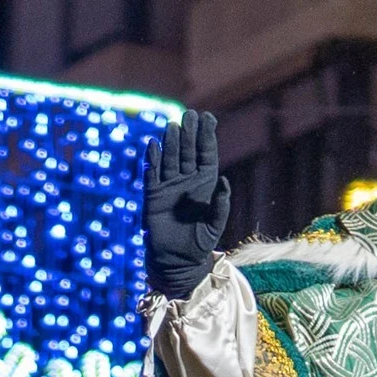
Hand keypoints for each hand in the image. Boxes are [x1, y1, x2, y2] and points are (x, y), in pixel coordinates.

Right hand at [142, 109, 232, 302]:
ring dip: (171, 142)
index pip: (206, 154)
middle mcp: (187, 181)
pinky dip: (152, 160)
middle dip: (189, 134)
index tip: (208, 117)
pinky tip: (153, 145)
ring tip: (172, 126)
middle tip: (189, 116)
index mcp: (206, 183)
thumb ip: (221, 203)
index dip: (207, 135)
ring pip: (170, 159)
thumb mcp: (215, 224)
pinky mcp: (153, 196)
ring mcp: (169, 187)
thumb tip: (224, 180)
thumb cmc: (200, 243)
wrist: (177, 261)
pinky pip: (152, 174)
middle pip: (187, 151)